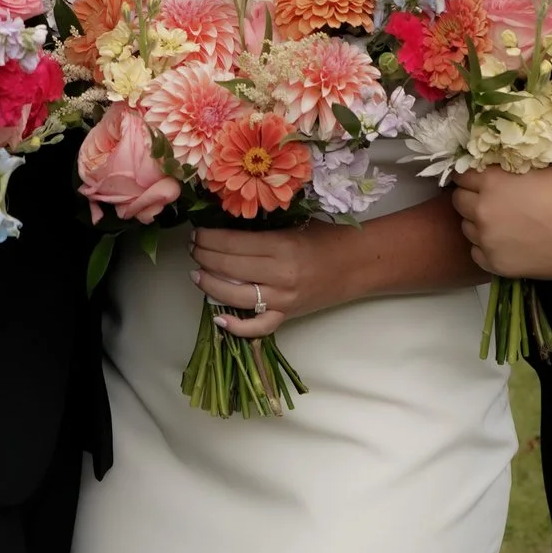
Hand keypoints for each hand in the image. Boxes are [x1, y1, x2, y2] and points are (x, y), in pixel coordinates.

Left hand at [194, 224, 358, 338]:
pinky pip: (259, 327)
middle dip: (204, 257)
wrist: (358, 264)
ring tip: (196, 274)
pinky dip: (236, 326)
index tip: (197, 233)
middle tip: (193, 248)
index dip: (209, 239)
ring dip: (210, 285)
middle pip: (229, 268)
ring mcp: (283, 299)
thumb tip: (225, 231)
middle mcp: (280, 275)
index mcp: (282, 246)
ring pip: (236, 296)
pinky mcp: (288, 315)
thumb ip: (262, 232)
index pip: (233, 244)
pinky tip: (218, 316)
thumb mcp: (294, 225)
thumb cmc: (327, 238)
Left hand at [453, 166, 551, 280]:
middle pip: (459, 201)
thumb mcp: (540, 167)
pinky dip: (486, 248)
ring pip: (467, 228)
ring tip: (502, 224)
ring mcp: (487, 239)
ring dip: (478, 223)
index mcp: (491, 181)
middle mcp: (482, 209)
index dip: (472, 177)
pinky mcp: (496, 264)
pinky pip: (478, 253)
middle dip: (471, 199)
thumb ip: (513, 167)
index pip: (462, 176)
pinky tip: (506, 243)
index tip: (480, 181)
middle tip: (491, 202)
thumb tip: (501, 167)